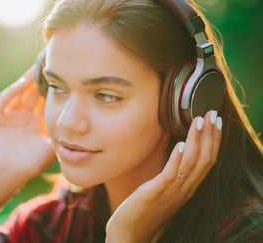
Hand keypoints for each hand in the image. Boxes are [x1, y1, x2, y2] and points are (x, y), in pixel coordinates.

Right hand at [0, 65, 55, 179]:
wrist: (7, 175)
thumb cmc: (29, 164)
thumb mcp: (50, 148)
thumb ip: (62, 137)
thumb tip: (80, 128)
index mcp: (36, 122)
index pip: (44, 101)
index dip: (51, 90)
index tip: (61, 78)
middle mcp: (23, 116)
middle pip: (32, 93)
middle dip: (40, 80)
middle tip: (49, 66)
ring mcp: (8, 115)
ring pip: (18, 93)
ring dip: (27, 81)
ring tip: (36, 68)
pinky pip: (3, 101)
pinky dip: (12, 92)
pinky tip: (22, 84)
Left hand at [106, 110, 221, 242]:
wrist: (130, 233)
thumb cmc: (145, 210)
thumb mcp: (164, 190)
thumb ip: (172, 175)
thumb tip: (175, 154)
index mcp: (187, 188)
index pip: (207, 162)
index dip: (213, 141)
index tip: (215, 123)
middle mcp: (184, 189)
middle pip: (205, 160)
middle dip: (210, 136)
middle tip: (211, 114)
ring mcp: (171, 192)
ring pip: (191, 164)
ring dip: (196, 141)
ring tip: (198, 122)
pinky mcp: (156, 193)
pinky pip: (171, 174)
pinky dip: (177, 159)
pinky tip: (180, 145)